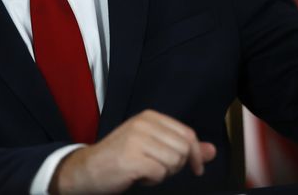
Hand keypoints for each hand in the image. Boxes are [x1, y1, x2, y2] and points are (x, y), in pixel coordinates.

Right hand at [50, 109, 216, 193]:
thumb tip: (212, 151)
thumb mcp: (153, 147)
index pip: (188, 133)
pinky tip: (138, 176)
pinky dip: (153, 180)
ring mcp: (137, 139)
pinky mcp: (132, 158)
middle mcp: (144, 123)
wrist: (86, 170)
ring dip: (163, 173)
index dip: (196, 154)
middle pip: (183, 148)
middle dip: (176, 165)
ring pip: (174, 161)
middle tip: (157, 168)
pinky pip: (160, 173)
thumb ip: (183, 147)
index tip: (196, 168)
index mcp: (150, 117)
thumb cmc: (120, 158)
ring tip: (145, 170)